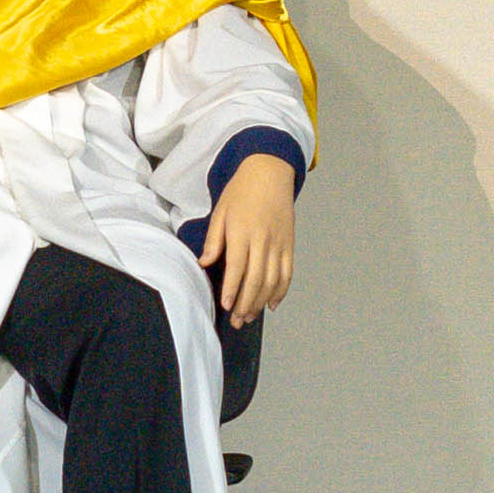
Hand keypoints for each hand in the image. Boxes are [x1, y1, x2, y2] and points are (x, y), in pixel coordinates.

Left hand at [204, 152, 299, 326]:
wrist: (270, 172)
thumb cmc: (241, 191)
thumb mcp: (220, 211)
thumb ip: (213, 240)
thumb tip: (204, 263)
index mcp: (242, 231)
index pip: (238, 267)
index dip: (232, 289)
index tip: (225, 305)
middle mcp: (263, 239)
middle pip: (256, 279)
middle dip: (245, 303)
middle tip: (236, 320)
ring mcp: (279, 243)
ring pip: (272, 280)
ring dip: (261, 302)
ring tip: (249, 316)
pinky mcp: (289, 244)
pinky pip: (287, 273)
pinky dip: (281, 291)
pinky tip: (272, 304)